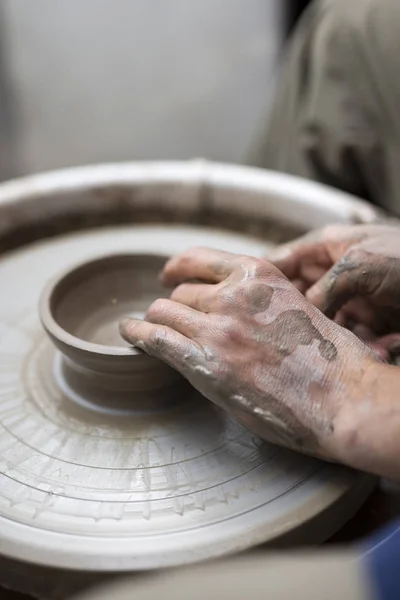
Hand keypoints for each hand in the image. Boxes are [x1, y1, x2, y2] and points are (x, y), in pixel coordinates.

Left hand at [120, 247, 375, 462]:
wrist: (342, 397)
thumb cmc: (333, 360)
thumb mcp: (299, 307)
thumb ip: (263, 303)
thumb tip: (238, 312)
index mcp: (258, 275)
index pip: (200, 260)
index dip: (177, 267)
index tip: (167, 274)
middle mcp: (233, 295)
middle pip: (180, 293)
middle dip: (172, 306)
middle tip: (169, 319)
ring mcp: (217, 328)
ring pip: (164, 313)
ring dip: (154, 321)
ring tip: (144, 329)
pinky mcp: (206, 364)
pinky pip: (157, 341)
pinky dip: (138, 336)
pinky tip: (131, 336)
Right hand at [268, 224, 399, 360]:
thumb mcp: (360, 265)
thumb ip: (324, 289)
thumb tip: (299, 318)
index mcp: (325, 247)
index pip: (280, 261)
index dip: (260, 280)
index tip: (244, 303)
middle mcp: (331, 273)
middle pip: (294, 296)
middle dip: (289, 315)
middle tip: (279, 335)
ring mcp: (347, 298)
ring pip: (317, 321)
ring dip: (321, 336)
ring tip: (321, 347)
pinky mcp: (364, 321)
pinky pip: (344, 337)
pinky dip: (349, 345)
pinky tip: (357, 351)